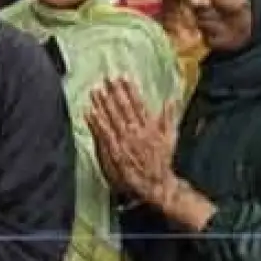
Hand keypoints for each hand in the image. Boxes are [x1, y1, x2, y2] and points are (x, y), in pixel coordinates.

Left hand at [85, 78, 178, 202]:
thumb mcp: (170, 137)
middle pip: (123, 108)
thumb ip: (169, 117)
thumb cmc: (162, 161)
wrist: (156, 183)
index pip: (137, 103)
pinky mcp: (115, 151)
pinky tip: (89, 112)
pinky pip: (104, 135)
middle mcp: (136, 131)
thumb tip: (171, 99)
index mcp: (149, 126)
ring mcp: (125, 141)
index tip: (122, 77)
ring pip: (112, 119)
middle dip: (114, 92)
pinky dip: (96, 123)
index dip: (129, 89)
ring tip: (95, 91)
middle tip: (106, 79)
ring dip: (103, 104)